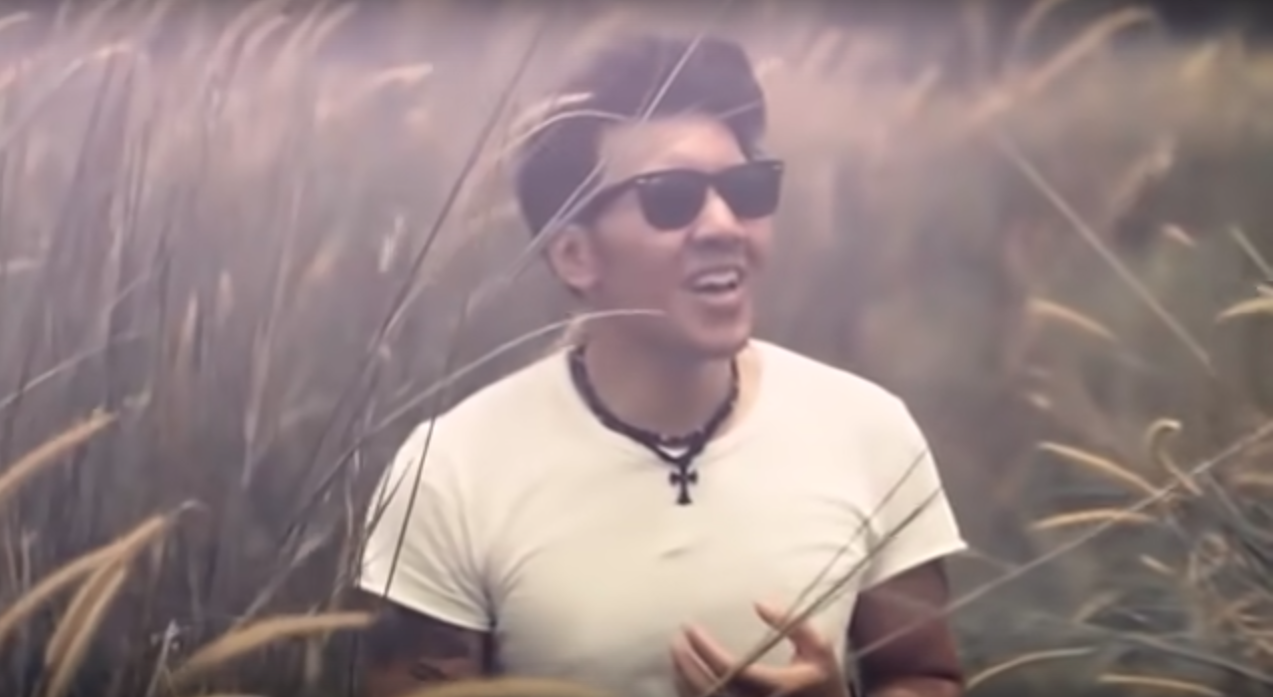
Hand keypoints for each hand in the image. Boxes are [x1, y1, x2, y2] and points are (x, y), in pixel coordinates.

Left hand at [670, 601, 849, 696]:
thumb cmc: (822, 677)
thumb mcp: (819, 646)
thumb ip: (792, 622)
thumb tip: (758, 602)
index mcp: (776, 685)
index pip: (730, 667)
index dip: (705, 648)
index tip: (689, 627)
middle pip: (710, 687)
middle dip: (686, 664)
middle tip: (675, 640)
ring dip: (684, 679)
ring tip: (676, 654)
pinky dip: (690, 692)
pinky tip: (684, 677)